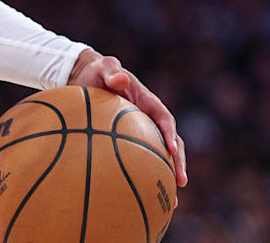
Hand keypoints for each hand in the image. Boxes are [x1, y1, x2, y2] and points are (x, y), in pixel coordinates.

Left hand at [68, 49, 186, 190]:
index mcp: (148, 101)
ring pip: (158, 155)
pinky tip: (140, 196)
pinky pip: (140, 158)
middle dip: (178, 162)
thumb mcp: (104, 67)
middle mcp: (149, 118)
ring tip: (170, 201)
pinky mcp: (130, 140)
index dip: (170, 134)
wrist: (88, 76)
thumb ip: (112, 72)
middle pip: (170, 142)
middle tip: (180, 182)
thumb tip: (121, 79)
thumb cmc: (98, 71)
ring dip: (166, 175)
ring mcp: (142, 130)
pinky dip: (143, 175)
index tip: (172, 149)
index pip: (164, 119)